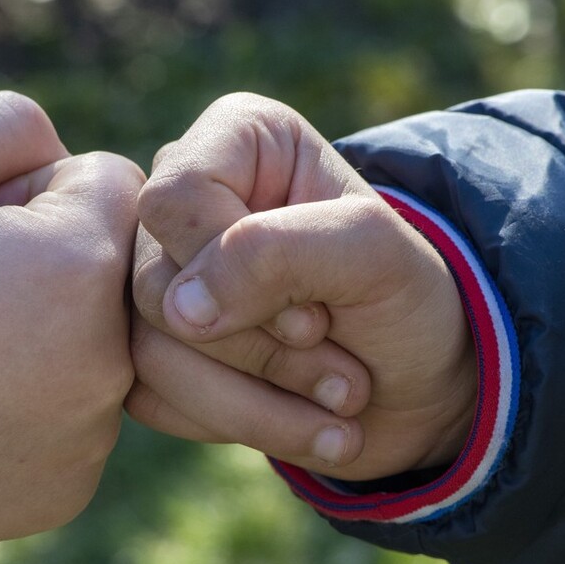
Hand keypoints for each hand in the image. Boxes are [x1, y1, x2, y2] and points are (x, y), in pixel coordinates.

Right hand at [0, 92, 141, 543]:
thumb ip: (14, 123)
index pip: (109, 184)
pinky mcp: (66, 493)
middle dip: (50, 264)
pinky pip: (73, 424)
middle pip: (111, 273)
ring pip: (97, 351)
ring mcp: (90, 439)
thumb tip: (73, 159)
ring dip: (46, 340)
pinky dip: (31, 412)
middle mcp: (110, 362)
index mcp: (83, 266)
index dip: (34, 191)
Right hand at [131, 93, 475, 480]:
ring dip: (254, 402)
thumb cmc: (403, 301)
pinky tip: (293, 421)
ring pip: (148, 353)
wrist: (416, 388)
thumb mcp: (374, 258)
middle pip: (156, 287)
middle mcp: (181, 203)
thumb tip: (179, 309)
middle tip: (338, 366)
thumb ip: (279, 254)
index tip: (317, 314)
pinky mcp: (148, 349)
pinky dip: (234, 423)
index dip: (238, 271)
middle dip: (257, 349)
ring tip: (334, 404)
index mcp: (235, 140)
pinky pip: (150, 398)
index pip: (176, 199)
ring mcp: (157, 278)